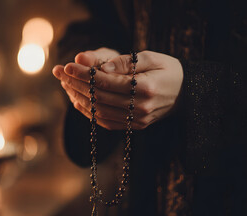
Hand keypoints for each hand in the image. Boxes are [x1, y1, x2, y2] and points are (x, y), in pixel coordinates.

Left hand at [53, 50, 182, 129]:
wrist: (186, 93)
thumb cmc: (168, 70)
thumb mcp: (151, 57)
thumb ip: (128, 62)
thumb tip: (104, 67)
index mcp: (146, 89)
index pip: (107, 83)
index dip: (85, 75)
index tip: (68, 66)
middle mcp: (140, 109)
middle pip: (99, 98)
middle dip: (76, 85)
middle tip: (60, 73)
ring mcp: (136, 121)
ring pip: (98, 112)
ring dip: (78, 98)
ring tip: (65, 84)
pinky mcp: (132, 127)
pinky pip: (104, 121)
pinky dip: (87, 111)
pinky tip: (76, 99)